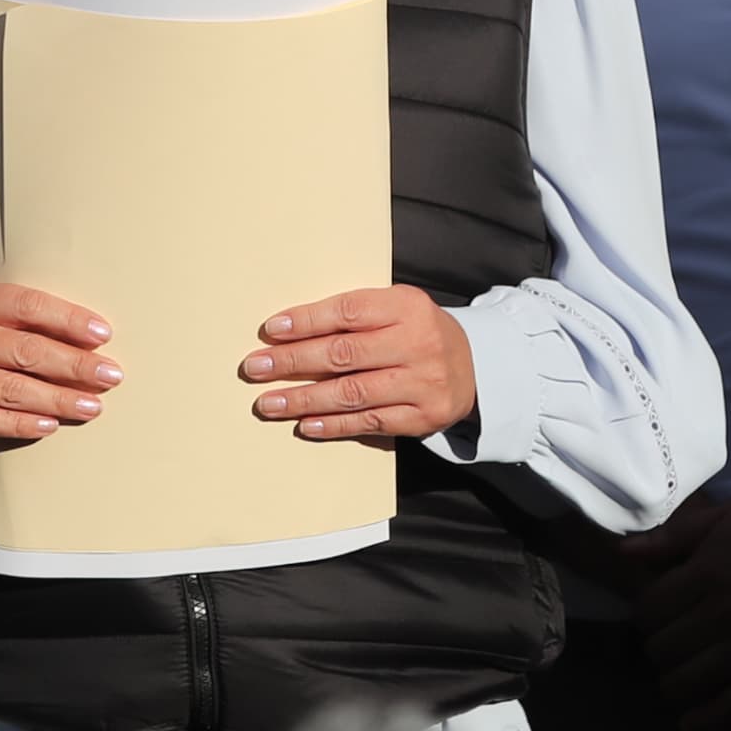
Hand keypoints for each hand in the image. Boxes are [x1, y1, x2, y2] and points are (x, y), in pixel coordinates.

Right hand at [0, 282, 119, 441]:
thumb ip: (16, 318)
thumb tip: (86, 337)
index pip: (25, 305)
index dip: (67, 319)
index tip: (102, 335)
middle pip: (24, 350)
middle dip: (74, 365)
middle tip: (110, 376)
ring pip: (9, 388)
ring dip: (57, 399)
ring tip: (91, 406)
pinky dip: (21, 423)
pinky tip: (50, 425)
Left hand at [243, 285, 475, 442]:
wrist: (475, 366)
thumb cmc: (418, 332)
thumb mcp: (397, 308)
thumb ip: (356, 315)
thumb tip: (290, 331)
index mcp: (408, 306)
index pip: (349, 312)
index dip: (307, 321)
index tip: (271, 330)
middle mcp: (418, 343)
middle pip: (344, 354)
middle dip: (293, 361)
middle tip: (255, 367)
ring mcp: (423, 383)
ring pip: (352, 393)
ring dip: (304, 399)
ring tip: (269, 402)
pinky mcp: (423, 417)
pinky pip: (370, 422)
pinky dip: (334, 425)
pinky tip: (305, 424)